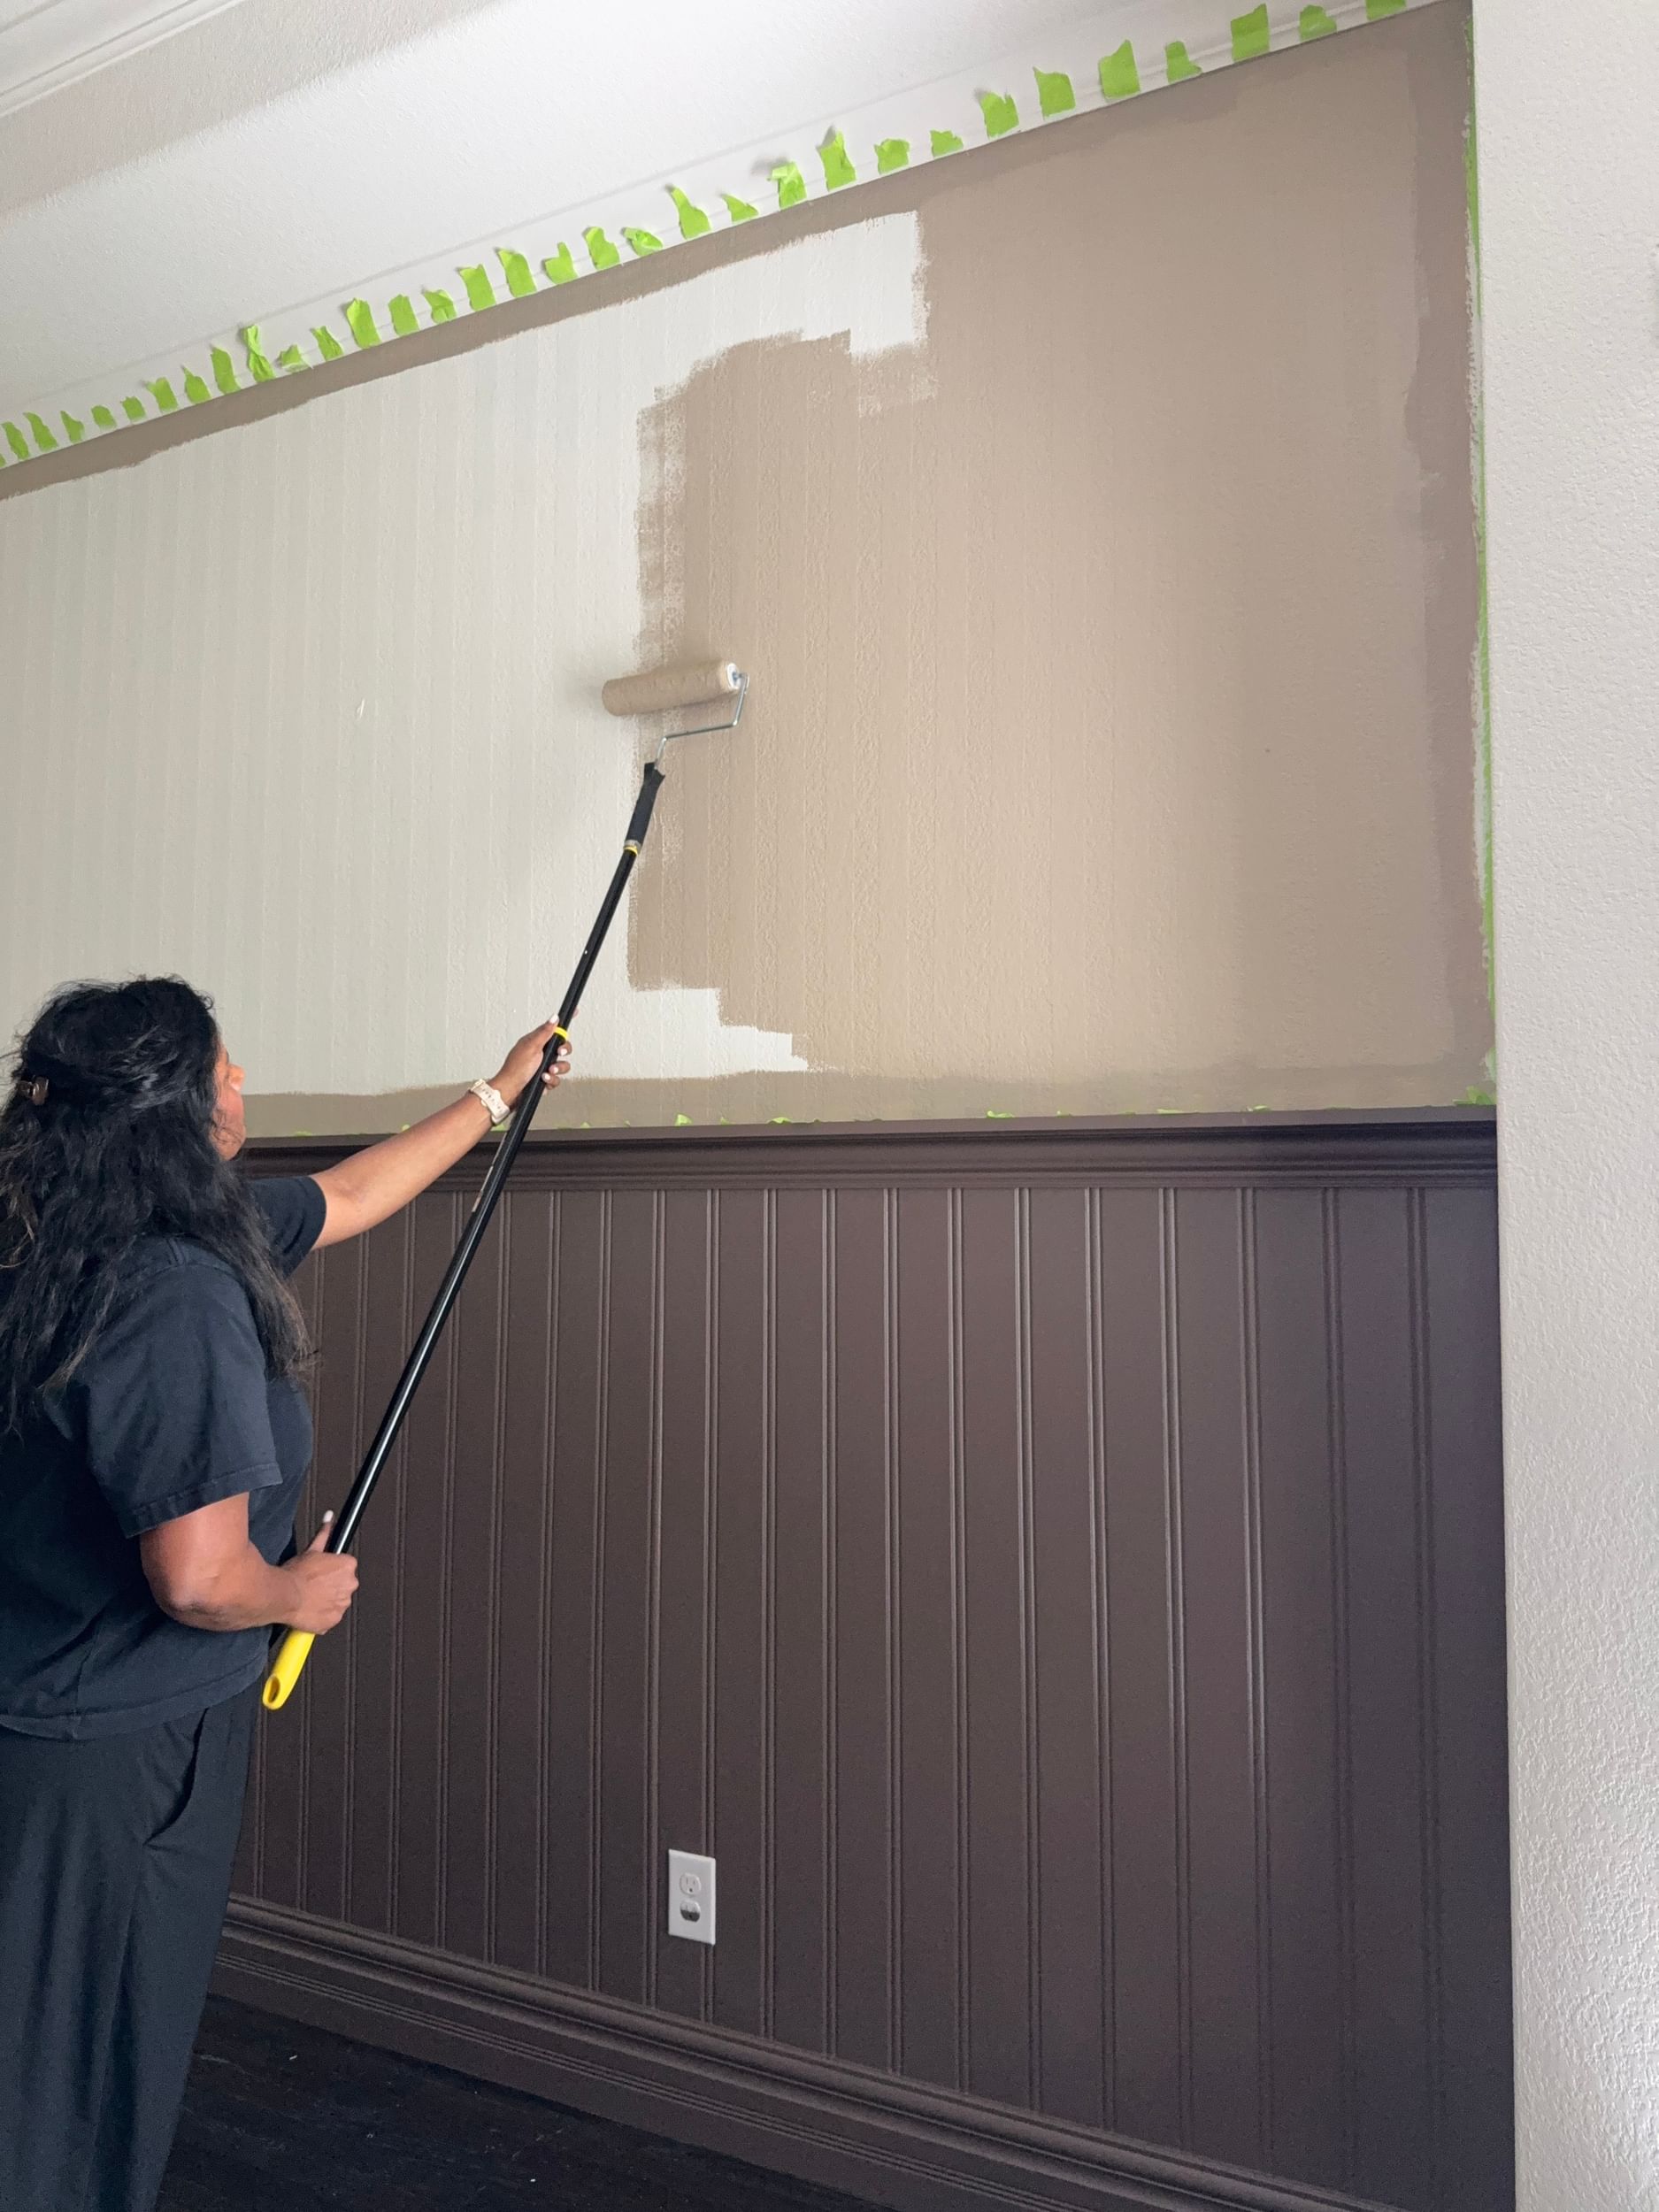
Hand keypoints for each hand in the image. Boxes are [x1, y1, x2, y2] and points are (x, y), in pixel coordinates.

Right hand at [279, 1513, 358, 1634]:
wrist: (284, 1596)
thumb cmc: (295, 1574)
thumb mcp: (310, 1550)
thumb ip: (323, 1535)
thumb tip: (329, 1520)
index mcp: (348, 1566)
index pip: (346, 1566)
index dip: (332, 1569)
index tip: (322, 1573)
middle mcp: (350, 1584)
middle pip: (345, 1583)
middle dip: (332, 1584)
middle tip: (314, 1585)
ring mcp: (343, 1603)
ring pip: (339, 1600)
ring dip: (328, 1599)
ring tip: (310, 1597)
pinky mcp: (334, 1619)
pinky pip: (332, 1616)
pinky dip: (323, 1614)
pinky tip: (310, 1608)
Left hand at [491, 1020, 572, 1109]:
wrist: (511, 1091)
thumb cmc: (516, 1069)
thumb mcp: (531, 1047)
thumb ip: (544, 1032)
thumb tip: (554, 1018)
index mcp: (536, 1041)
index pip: (553, 1029)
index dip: (563, 1024)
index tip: (575, 1013)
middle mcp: (541, 1053)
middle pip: (563, 1047)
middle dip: (563, 1051)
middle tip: (558, 1053)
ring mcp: (543, 1066)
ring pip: (562, 1065)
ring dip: (557, 1069)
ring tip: (547, 1072)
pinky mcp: (545, 1079)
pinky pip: (557, 1079)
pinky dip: (551, 1080)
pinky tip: (543, 1080)